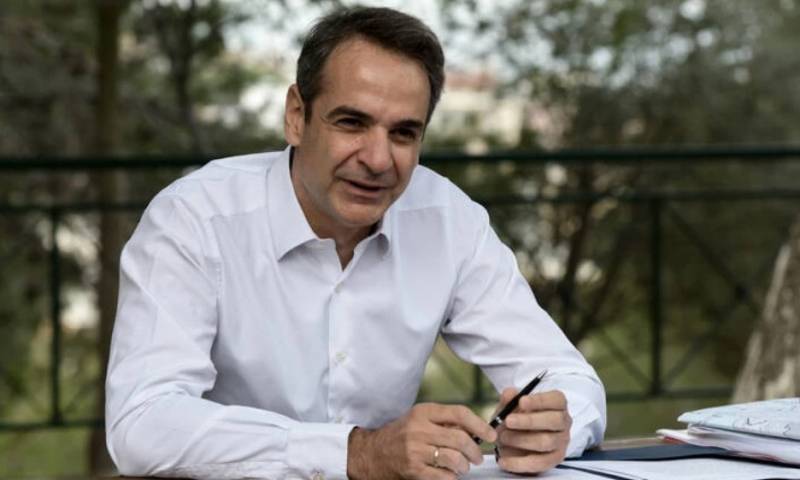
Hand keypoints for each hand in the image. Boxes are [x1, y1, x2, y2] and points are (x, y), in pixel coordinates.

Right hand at [347, 402, 496, 478]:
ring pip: (454, 458)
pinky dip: (452, 477)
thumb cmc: (402, 434)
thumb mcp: (420, 419)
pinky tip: (450, 474)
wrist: (373, 453)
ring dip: (465, 466)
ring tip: (464, 466)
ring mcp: (415, 450)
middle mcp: (419, 429)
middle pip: (460, 438)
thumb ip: (445, 421)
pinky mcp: (413, 469)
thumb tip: (476, 430)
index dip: (480, 425)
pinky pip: (444, 476)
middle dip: (475, 451)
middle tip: (477, 457)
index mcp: (423, 412)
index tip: (490, 435)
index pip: (460, 413)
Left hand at [494, 388, 571, 473]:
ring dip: (521, 440)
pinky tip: (504, 460)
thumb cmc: (516, 418)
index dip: (539, 400)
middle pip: (554, 420)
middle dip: (529, 421)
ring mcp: (561, 442)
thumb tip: (509, 393)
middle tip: (508, 421)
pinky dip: (519, 463)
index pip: (556, 399)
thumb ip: (509, 399)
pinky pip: (539, 463)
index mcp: (557, 404)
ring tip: (503, 437)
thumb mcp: (509, 406)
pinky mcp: (554, 460)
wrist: (514, 440)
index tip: (521, 401)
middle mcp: (563, 422)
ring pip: (546, 442)